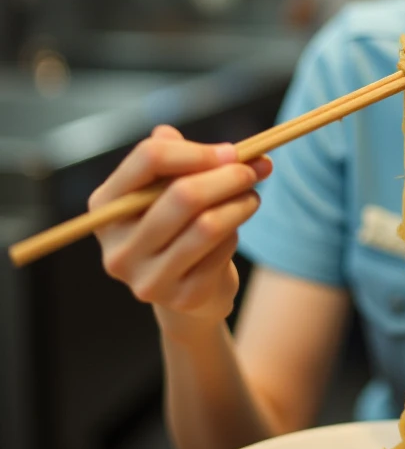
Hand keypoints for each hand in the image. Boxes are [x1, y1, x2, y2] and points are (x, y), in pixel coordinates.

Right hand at [89, 125, 271, 329]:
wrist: (185, 292)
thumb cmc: (175, 226)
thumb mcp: (168, 189)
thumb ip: (186, 159)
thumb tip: (226, 150)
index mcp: (106, 206)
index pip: (149, 158)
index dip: (197, 151)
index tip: (230, 152)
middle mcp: (117, 246)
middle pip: (184, 194)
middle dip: (229, 176)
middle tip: (256, 169)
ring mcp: (145, 277)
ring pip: (208, 225)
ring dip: (241, 203)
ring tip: (252, 196)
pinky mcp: (179, 298)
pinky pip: (221, 252)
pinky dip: (235, 234)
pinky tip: (234, 229)